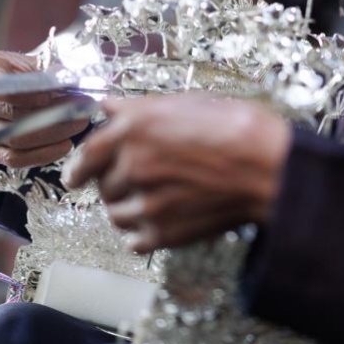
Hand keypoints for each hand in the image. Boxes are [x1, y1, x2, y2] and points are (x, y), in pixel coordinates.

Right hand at [0, 50, 89, 167]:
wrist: (28, 87)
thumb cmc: (35, 73)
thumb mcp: (43, 63)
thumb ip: (53, 71)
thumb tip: (67, 79)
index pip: (1, 85)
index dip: (25, 94)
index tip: (49, 96)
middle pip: (12, 114)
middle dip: (51, 114)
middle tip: (80, 109)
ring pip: (16, 138)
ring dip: (53, 133)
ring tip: (80, 123)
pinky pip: (15, 158)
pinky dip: (43, 154)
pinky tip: (66, 144)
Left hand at [63, 93, 291, 252]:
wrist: (268, 167)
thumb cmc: (237, 128)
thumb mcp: (187, 102)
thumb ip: (141, 107)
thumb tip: (108, 105)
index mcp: (134, 128)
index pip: (86, 154)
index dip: (77, 167)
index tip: (75, 176)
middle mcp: (133, 165)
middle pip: (101, 185)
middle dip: (113, 183)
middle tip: (136, 180)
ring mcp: (146, 202)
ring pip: (115, 215)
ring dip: (126, 209)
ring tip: (150, 201)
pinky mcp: (162, 233)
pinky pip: (133, 241)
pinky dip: (141, 234)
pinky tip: (159, 221)